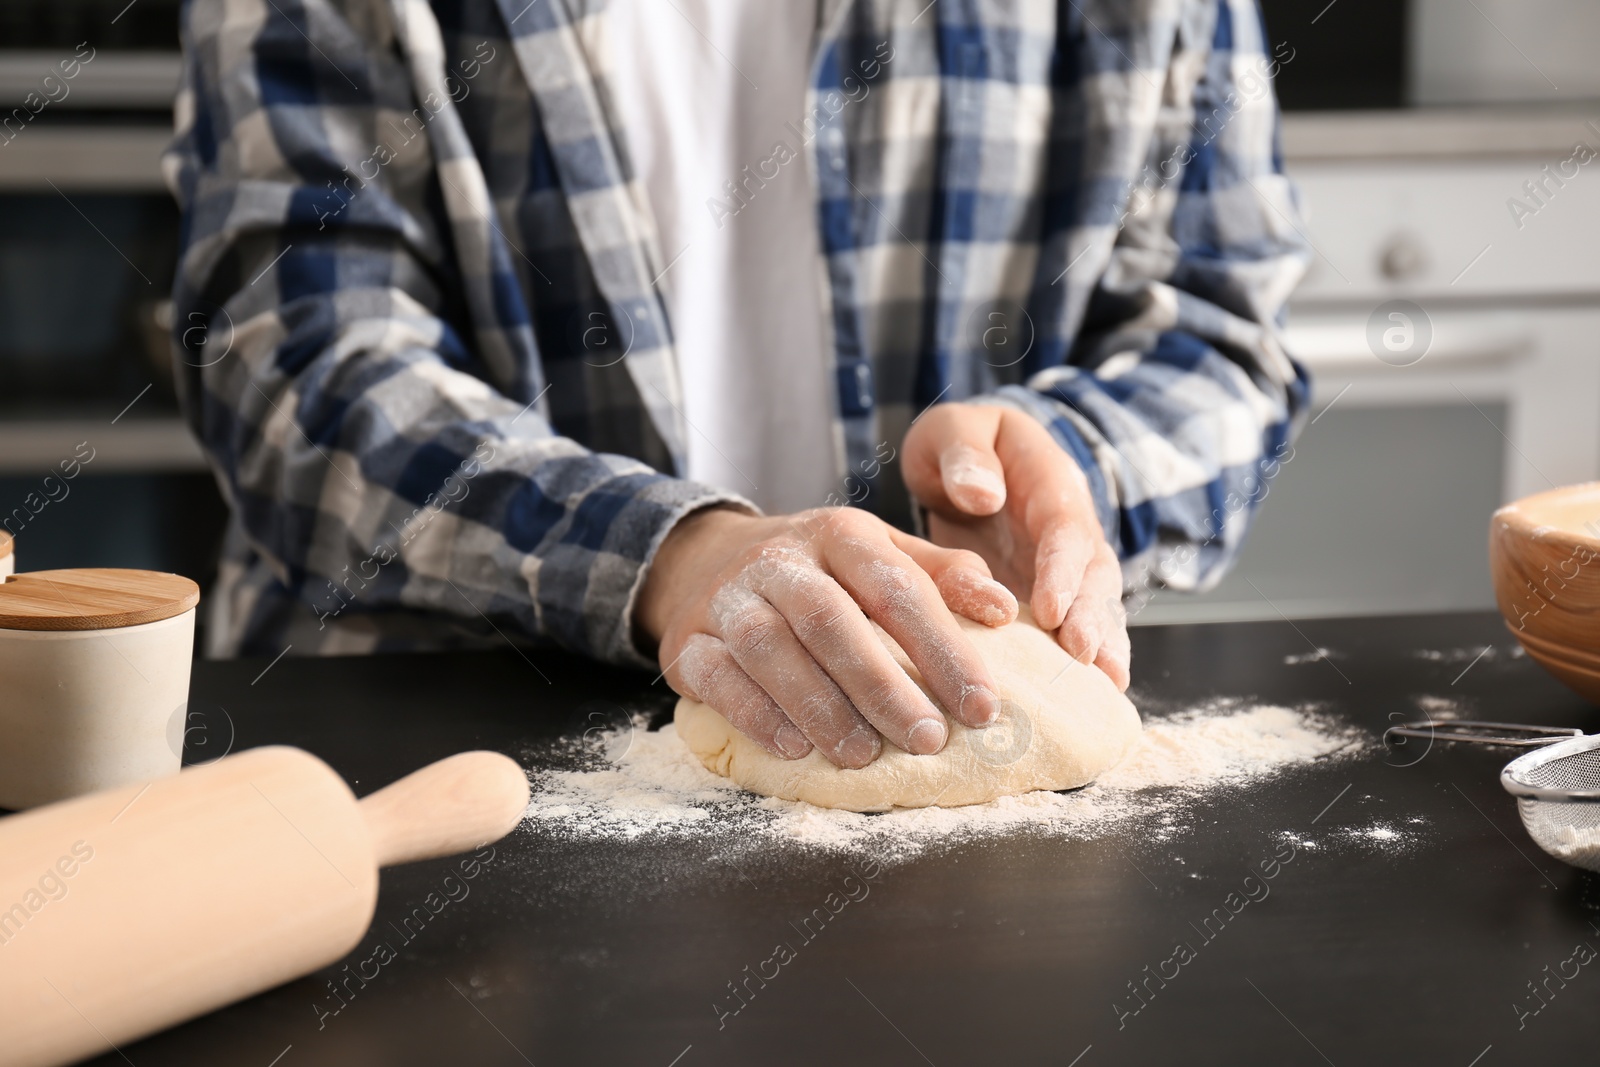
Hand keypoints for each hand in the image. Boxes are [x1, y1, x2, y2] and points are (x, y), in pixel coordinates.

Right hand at [636, 506, 1018, 766]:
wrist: (706, 556)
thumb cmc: (821, 570)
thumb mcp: (881, 553)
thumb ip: (943, 577)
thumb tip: (1005, 610)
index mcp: (840, 533)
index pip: (897, 586)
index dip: (943, 647)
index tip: (983, 706)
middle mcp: (780, 559)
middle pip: (830, 618)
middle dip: (882, 684)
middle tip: (928, 739)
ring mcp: (728, 598)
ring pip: (769, 648)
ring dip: (819, 705)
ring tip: (864, 754)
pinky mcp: (687, 640)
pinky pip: (716, 676)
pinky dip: (755, 713)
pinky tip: (794, 747)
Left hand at [902, 403, 1130, 689]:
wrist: (972, 460)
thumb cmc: (961, 444)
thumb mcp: (955, 428)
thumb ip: (965, 452)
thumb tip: (982, 494)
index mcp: (1051, 483)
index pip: (1065, 529)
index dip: (1062, 570)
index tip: (1051, 610)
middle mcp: (1071, 529)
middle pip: (1094, 575)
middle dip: (1093, 617)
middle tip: (1085, 659)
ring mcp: (1067, 565)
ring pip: (1096, 606)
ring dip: (1102, 644)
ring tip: (1105, 686)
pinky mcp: (1054, 593)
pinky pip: (1073, 627)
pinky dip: (1085, 659)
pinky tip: (1089, 697)